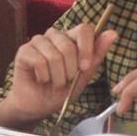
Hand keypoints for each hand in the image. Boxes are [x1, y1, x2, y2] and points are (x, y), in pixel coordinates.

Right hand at [0, 23, 117, 127]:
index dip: (87, 48)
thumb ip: (96, 55)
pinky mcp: (24, 50)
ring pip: (54, 55)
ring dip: (57, 77)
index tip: (85, 67)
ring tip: (54, 83)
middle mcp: (55, 36)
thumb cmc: (61, 91)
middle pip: (68, 45)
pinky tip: (41, 80)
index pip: (84, 29)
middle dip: (70, 70)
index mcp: (71, 38)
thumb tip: (112, 33)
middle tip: (66, 81)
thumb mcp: (84, 76)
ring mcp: (38, 41)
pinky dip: (44, 77)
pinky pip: (39, 61)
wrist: (38, 106)